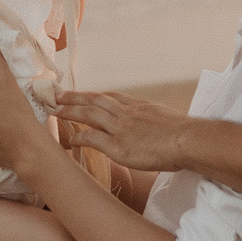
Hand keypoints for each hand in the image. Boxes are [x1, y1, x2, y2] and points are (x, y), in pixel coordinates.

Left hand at [54, 88, 192, 172]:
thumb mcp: (167, 119)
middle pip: (95, 100)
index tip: (84, 94)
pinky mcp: (118, 146)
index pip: (111, 97)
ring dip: (70, 111)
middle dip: (75, 97)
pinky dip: (79, 137)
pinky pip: (92, 138)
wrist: (187, 140)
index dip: (94, 95)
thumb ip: (155, 122)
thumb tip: (154, 129)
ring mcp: (121, 128)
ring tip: (55, 109)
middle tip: (57, 94)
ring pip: (89, 114)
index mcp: (139, 106)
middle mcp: (127, 113)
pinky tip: (70, 139)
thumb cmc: (185, 135)